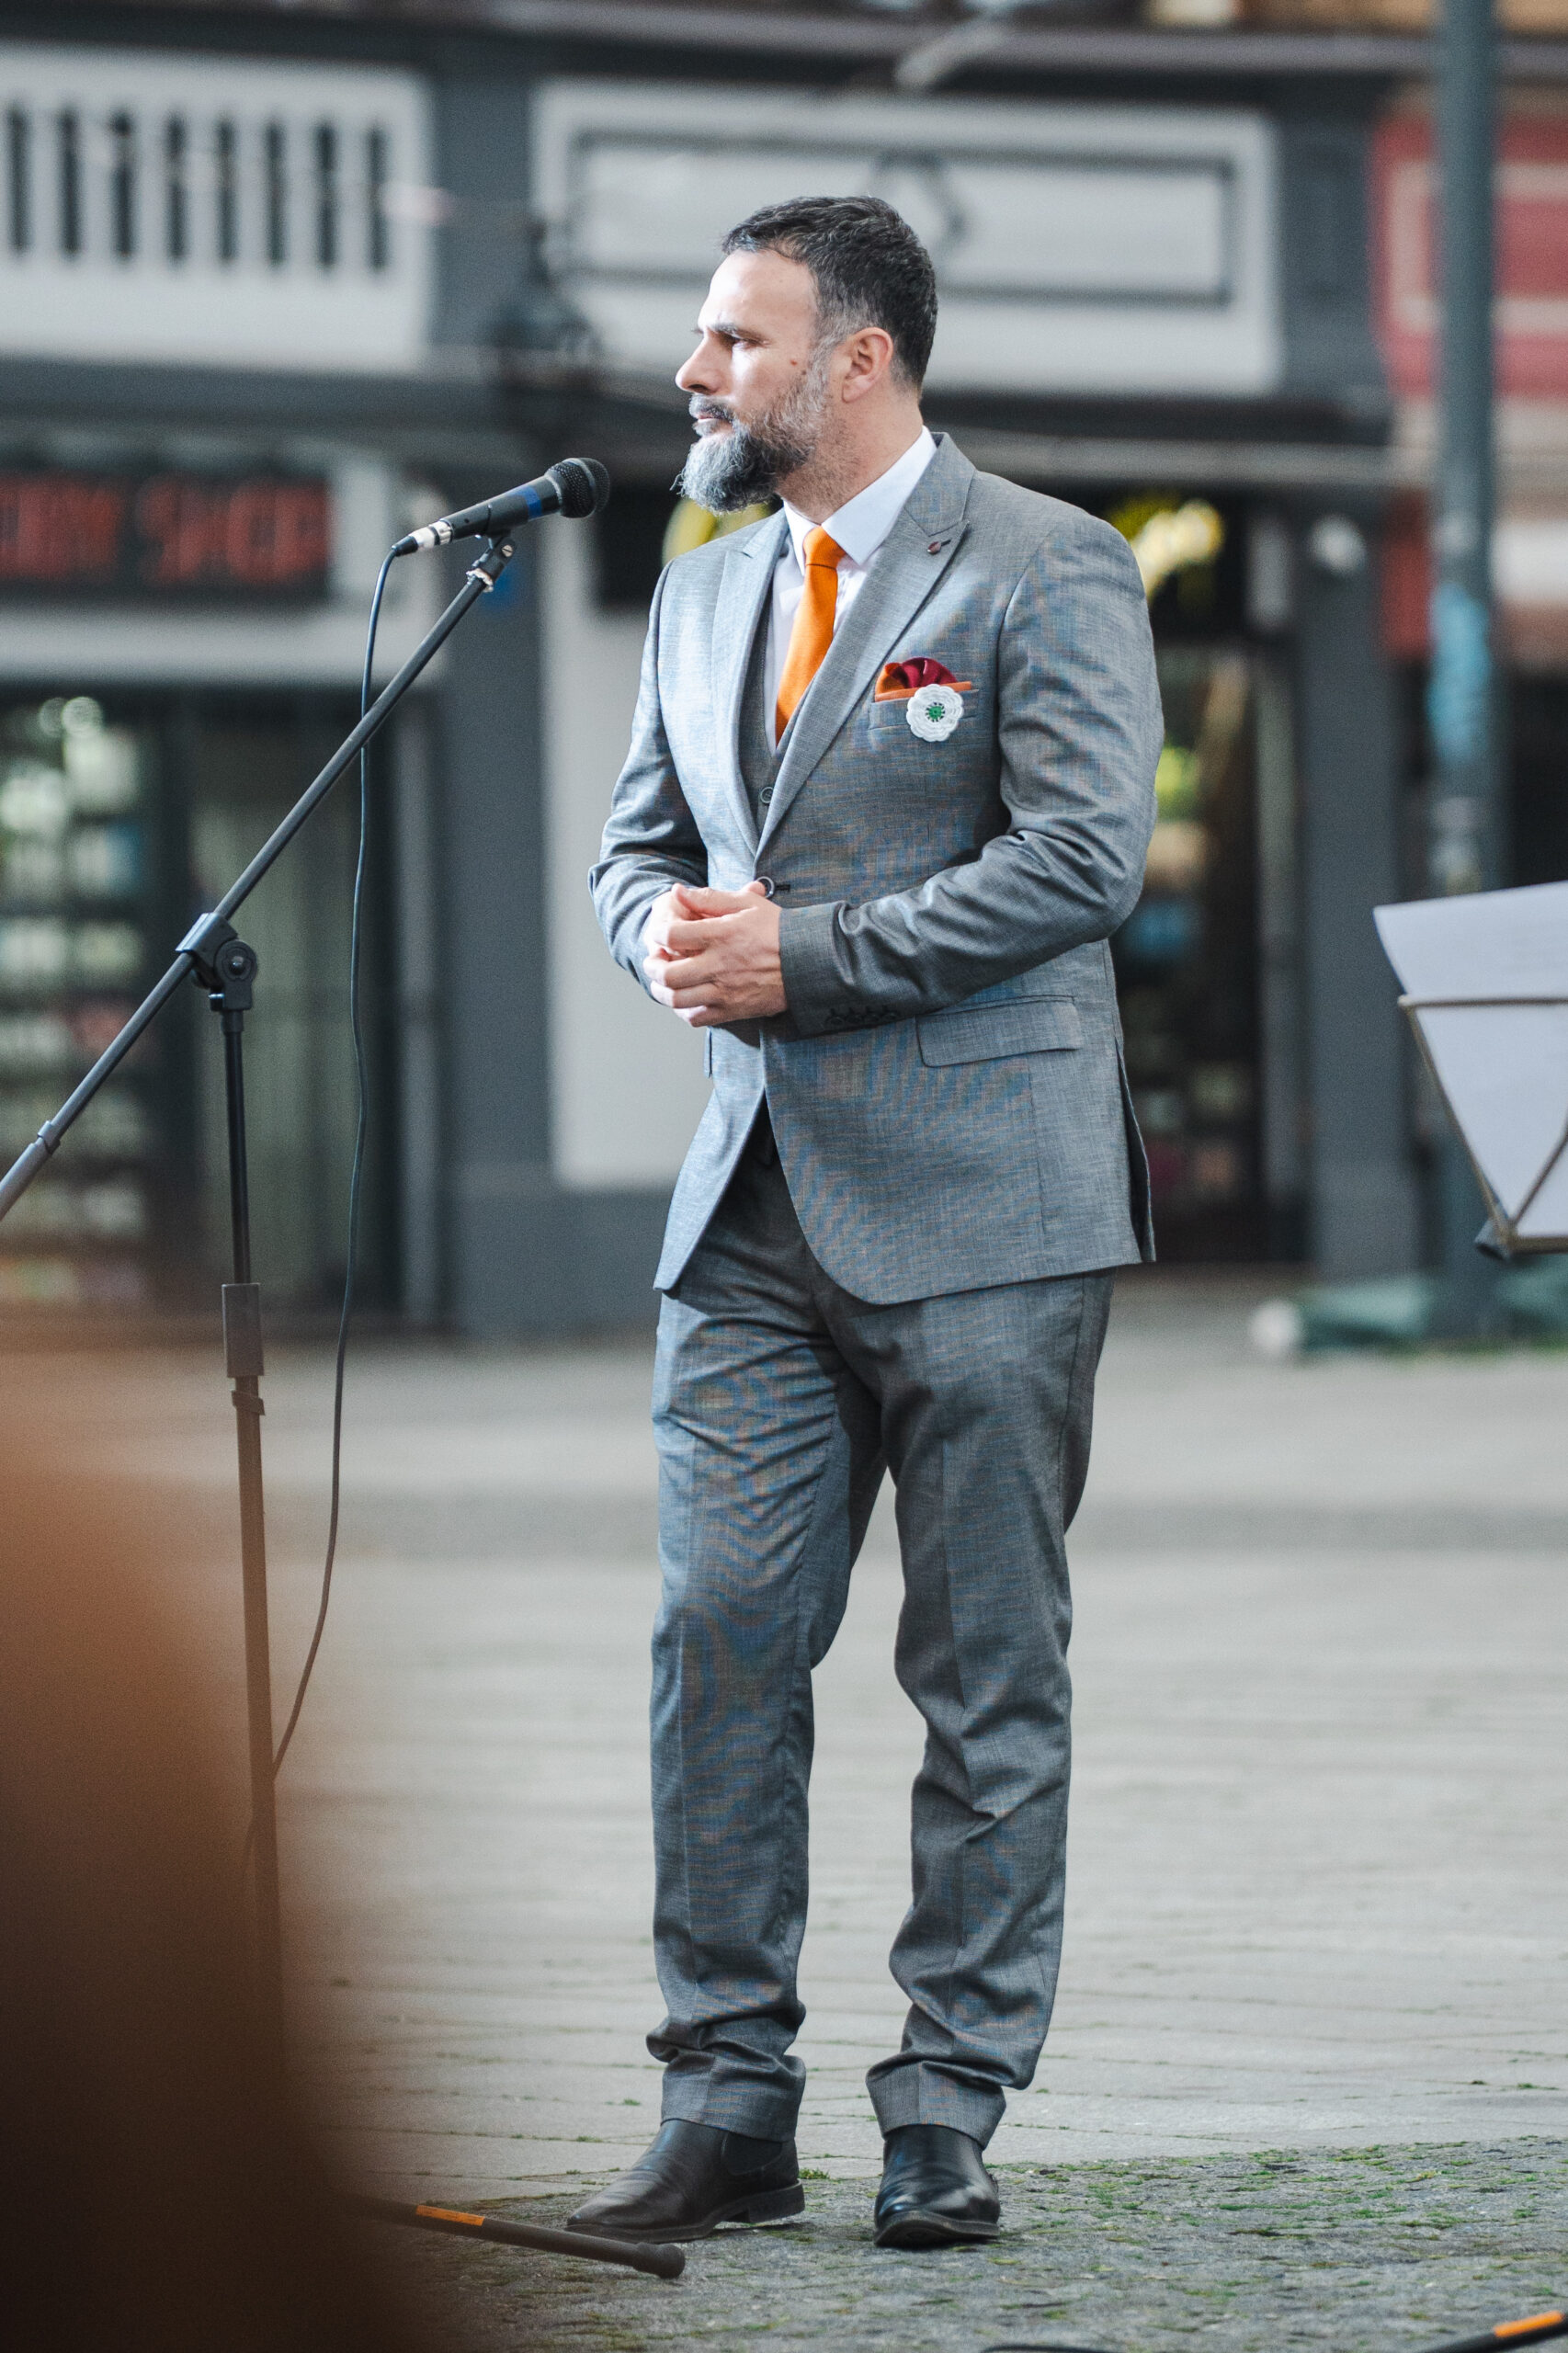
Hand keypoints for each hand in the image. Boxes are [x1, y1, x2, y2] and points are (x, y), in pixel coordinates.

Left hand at [643, 881, 785, 1026]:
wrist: (810, 962)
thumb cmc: (779, 930)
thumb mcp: (746, 905)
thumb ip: (709, 898)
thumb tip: (678, 892)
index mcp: (722, 935)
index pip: (672, 935)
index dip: (658, 934)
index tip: (660, 934)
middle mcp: (720, 965)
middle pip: (668, 973)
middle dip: (653, 967)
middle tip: (654, 962)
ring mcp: (725, 991)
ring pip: (678, 999)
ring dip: (662, 991)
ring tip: (663, 982)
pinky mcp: (732, 1010)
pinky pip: (697, 1018)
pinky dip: (683, 1011)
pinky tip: (685, 1000)